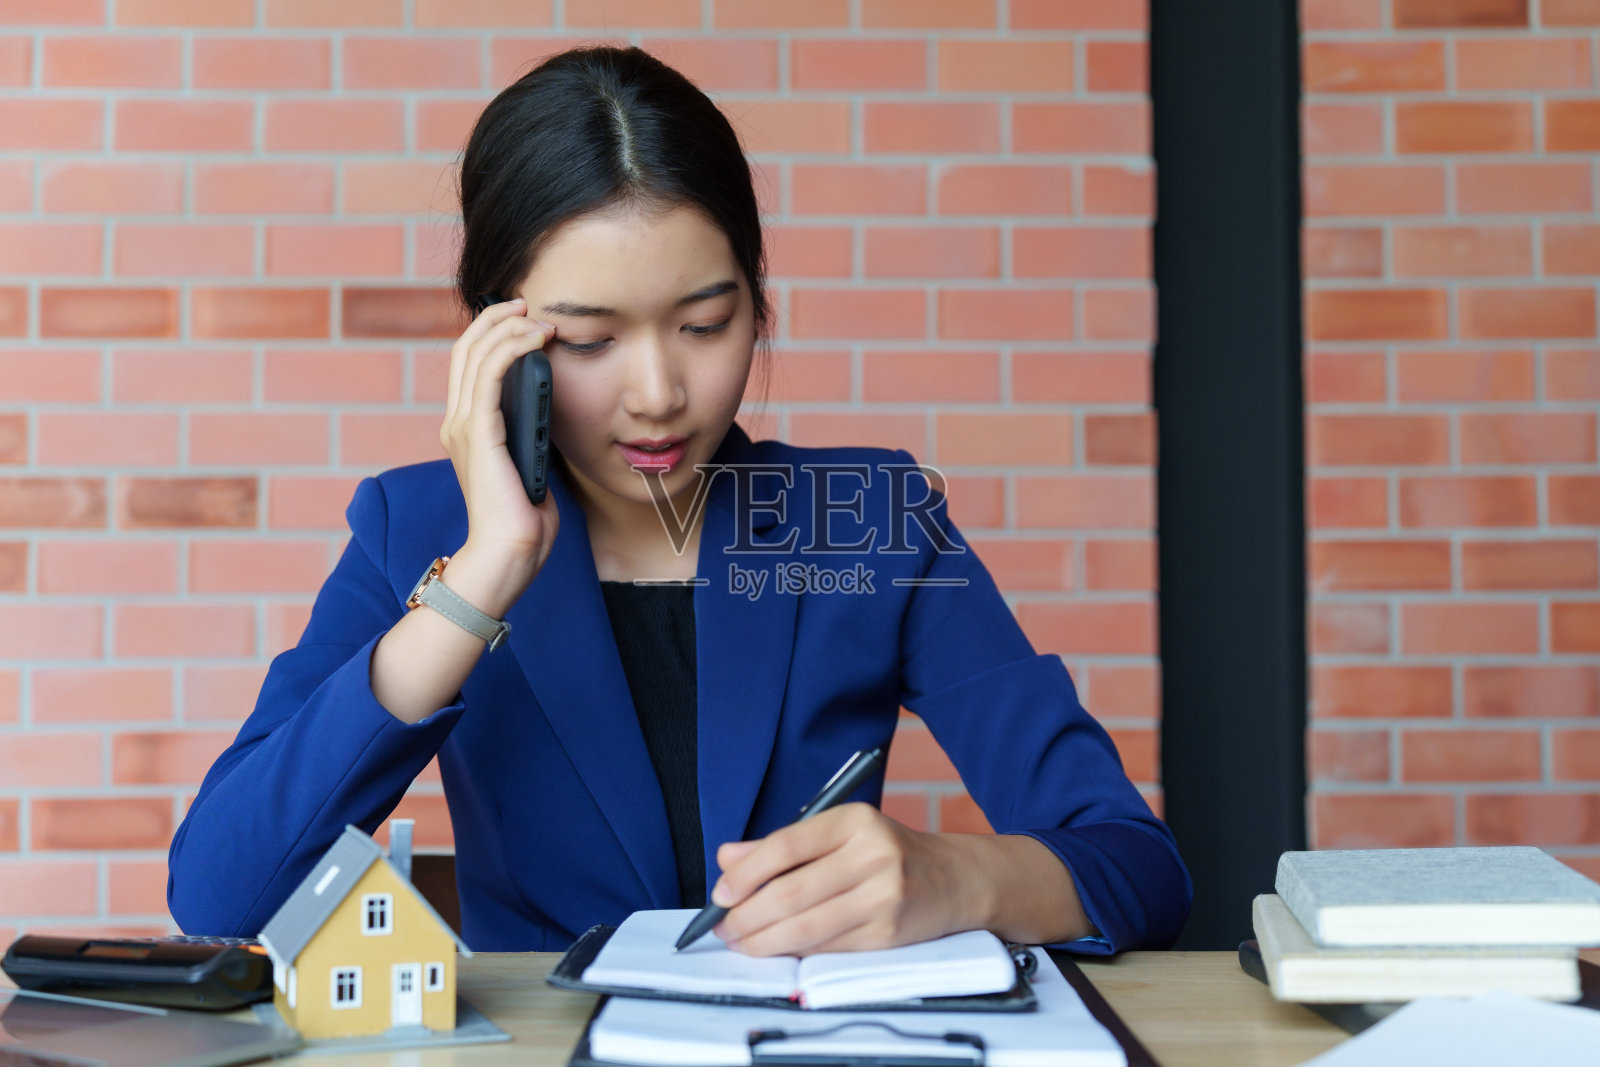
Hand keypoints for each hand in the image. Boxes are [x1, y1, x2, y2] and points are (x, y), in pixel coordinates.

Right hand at [440, 296, 559, 602]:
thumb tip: (554, 409)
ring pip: (476, 355)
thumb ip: (531, 435)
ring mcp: (463, 426)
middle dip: (496, 318)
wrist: (509, 554)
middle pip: (466, 349)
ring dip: (508, 328)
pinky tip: (536, 339)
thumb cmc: (524, 520)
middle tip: (529, 303)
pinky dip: (511, 349)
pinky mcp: (479, 433)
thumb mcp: (530, 464)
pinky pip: (489, 375)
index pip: (468, 364)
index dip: (491, 333)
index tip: (523, 318)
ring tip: (539, 318)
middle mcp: (457, 422)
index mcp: (466, 428)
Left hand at [709, 803, 971, 956]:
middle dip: (746, 916)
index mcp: (854, 820)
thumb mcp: (840, 834)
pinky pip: (828, 948)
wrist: (955, 879)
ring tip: (742, 943)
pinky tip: (778, 950)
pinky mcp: (888, 934)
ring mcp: (883, 897)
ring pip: (805, 927)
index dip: (745, 874)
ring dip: (763, 941)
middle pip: (790, 893)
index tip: (721, 894)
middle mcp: (872, 855)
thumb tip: (726, 858)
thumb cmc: (887, 853)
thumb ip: (782, 845)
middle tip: (724, 927)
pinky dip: (795, 953)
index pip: (785, 845)